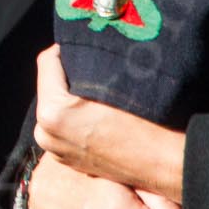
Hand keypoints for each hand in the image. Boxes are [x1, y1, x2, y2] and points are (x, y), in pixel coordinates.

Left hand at [33, 45, 186, 200]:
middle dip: (67, 72)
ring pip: (55, 103)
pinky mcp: (64, 158)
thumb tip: (69, 47)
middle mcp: (45, 133)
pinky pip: (62, 124)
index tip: (84, 43)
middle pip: (49, 84)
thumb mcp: (111, 85)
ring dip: (70, 93)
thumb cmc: (144, 122)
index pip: (48, 61)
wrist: (163, 165)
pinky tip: (95, 108)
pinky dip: (74, 113)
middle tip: (92, 63)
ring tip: (96, 86)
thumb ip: (81, 66)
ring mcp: (53, 149)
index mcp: (52, 113)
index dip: (67, 47)